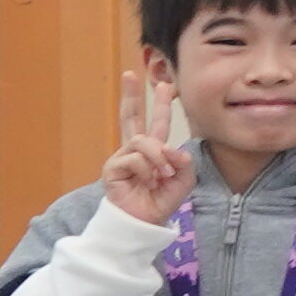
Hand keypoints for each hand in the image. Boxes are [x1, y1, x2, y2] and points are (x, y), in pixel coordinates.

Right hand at [96, 68, 188, 225]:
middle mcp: (135, 150)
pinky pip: (134, 159)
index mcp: (153, 150)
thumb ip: (182, 159)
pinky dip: (147, 170)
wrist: (144, 221)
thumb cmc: (162, 200)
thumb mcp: (183, 178)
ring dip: (158, 157)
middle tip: (131, 74)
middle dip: (131, 95)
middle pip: (131, 117)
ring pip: (143, 141)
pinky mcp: (112, 168)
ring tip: (162, 175)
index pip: (156, 122)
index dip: (161, 104)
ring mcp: (122, 158)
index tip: (166, 84)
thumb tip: (170, 147)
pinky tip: (147, 181)